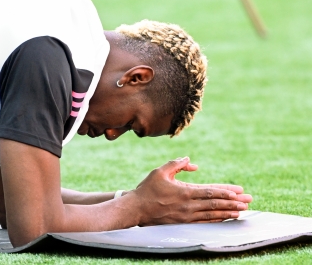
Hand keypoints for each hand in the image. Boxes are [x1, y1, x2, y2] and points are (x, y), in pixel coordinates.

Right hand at [131, 157, 252, 225]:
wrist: (136, 209)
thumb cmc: (146, 189)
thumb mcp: (160, 171)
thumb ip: (177, 164)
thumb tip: (191, 161)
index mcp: (184, 191)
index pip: (210, 192)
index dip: (226, 192)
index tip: (239, 192)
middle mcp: (188, 205)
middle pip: (215, 204)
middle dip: (233, 202)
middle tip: (249, 201)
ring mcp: (186, 216)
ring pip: (213, 214)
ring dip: (229, 212)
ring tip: (243, 210)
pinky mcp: (183, 223)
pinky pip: (205, 222)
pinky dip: (217, 220)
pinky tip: (226, 218)